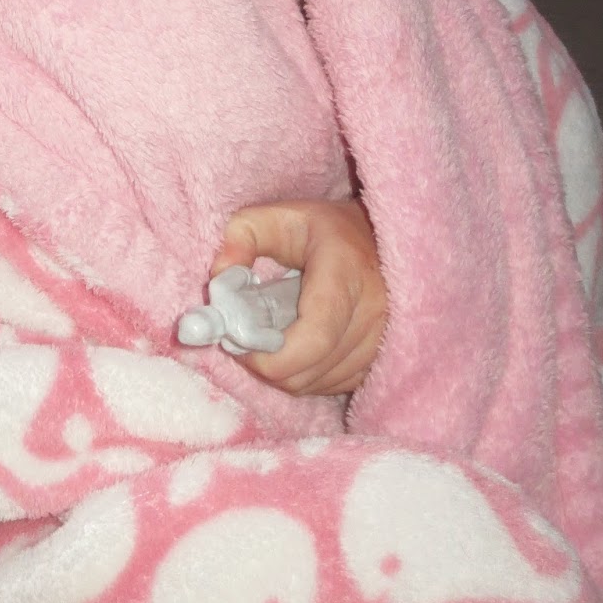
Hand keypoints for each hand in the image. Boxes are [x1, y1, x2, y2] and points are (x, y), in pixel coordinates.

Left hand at [211, 199, 386, 395]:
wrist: (380, 241)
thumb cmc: (324, 229)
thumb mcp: (279, 216)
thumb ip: (241, 235)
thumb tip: (219, 276)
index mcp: (346, 271)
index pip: (315, 336)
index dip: (272, 355)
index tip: (239, 342)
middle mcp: (373, 311)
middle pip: (310, 367)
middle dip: (266, 362)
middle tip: (245, 338)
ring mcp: (383, 340)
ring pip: (318, 383)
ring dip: (284, 371)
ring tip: (271, 339)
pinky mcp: (381, 360)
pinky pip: (332, 386)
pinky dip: (305, 376)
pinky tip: (296, 349)